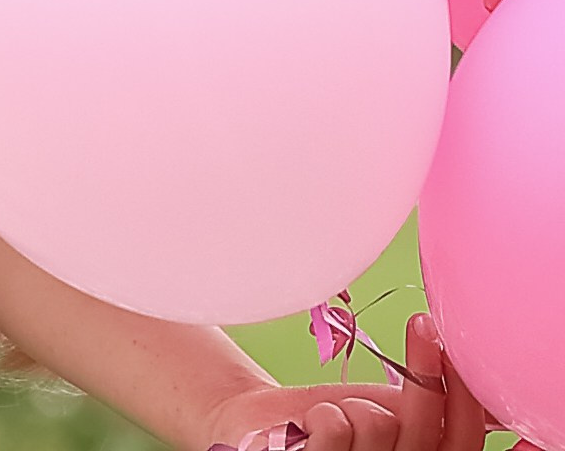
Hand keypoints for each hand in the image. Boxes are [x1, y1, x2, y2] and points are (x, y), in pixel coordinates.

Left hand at [211, 319, 489, 450]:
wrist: (270, 430)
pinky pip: (339, 428)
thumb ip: (438, 411)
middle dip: (427, 370)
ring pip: (379, 424)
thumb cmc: (344, 426)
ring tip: (339, 416)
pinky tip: (314, 426)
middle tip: (422, 323)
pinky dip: (324, 415)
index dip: (471, 404)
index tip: (465, 356)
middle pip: (427, 428)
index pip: (465, 440)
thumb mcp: (398, 418)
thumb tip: (491, 394)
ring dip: (355, 406)